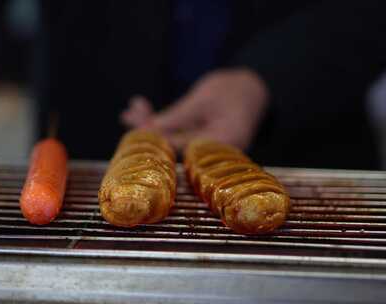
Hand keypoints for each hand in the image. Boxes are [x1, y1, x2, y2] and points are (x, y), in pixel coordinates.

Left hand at [121, 68, 268, 150]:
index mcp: (221, 146)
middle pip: (174, 146)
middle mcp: (213, 153)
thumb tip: (148, 131)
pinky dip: (161, 122)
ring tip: (132, 109)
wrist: (257, 87)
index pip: (181, 148)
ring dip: (151, 124)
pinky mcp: (200, 141)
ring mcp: (205, 148)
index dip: (155, 139)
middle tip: (129, 115)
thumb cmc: (236, 89)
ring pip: (172, 139)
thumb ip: (178, 116)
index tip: (135, 129)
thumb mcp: (205, 98)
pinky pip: (177, 134)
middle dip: (149, 130)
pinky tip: (142, 110)